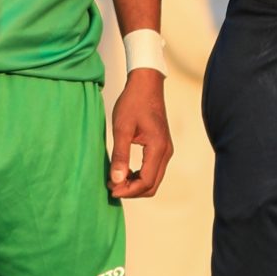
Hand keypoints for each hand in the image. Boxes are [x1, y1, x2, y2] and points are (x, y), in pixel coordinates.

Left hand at [108, 70, 172, 198]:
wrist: (146, 84)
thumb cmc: (133, 102)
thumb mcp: (122, 128)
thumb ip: (120, 155)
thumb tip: (117, 180)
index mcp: (157, 147)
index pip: (146, 181)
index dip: (128, 190)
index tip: (110, 189)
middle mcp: (166, 152)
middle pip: (152, 185)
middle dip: (132, 191)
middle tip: (111, 186)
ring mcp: (166, 150)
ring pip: (154, 179)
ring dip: (135, 185)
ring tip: (116, 179)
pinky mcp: (162, 147)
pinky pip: (153, 170)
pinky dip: (139, 176)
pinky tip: (124, 171)